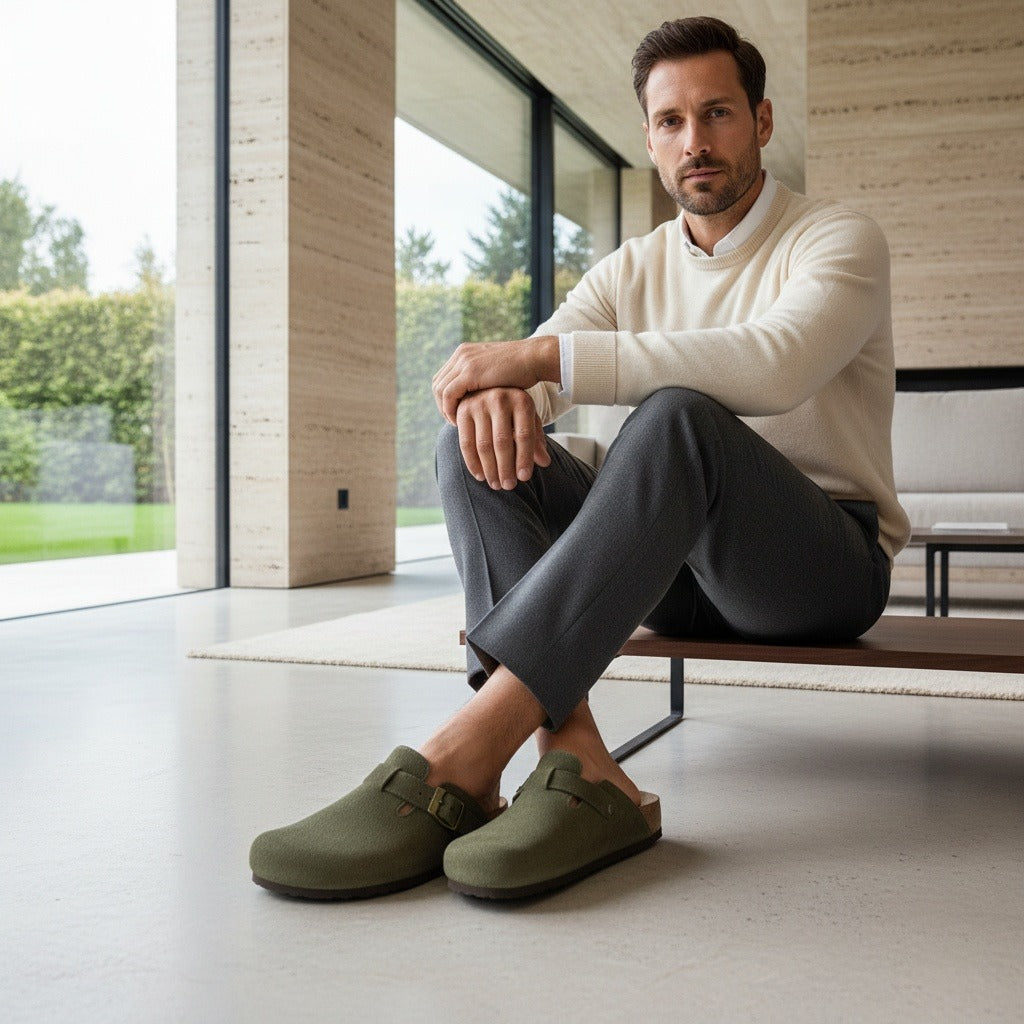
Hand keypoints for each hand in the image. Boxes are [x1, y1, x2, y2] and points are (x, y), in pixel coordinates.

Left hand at [432, 336, 559, 423]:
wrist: (535, 358)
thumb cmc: (522, 369)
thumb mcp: (495, 371)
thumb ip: (482, 378)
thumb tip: (478, 393)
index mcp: (465, 352)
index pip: (443, 377)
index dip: (445, 398)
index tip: (456, 413)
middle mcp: (461, 354)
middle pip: (437, 383)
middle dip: (441, 405)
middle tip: (453, 421)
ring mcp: (464, 362)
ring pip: (439, 390)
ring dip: (444, 409)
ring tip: (456, 424)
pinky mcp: (470, 372)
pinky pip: (448, 395)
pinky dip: (450, 410)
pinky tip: (460, 421)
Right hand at [455, 388, 551, 489]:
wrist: (487, 389)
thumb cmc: (513, 410)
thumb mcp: (528, 420)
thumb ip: (536, 440)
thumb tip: (544, 462)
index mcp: (521, 400)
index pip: (524, 435)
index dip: (525, 458)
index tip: (524, 478)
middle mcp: (499, 399)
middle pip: (502, 442)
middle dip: (505, 468)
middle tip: (509, 487)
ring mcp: (479, 404)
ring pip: (483, 445)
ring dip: (490, 469)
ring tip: (496, 485)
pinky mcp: (462, 411)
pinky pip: (466, 443)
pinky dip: (473, 463)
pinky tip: (480, 476)